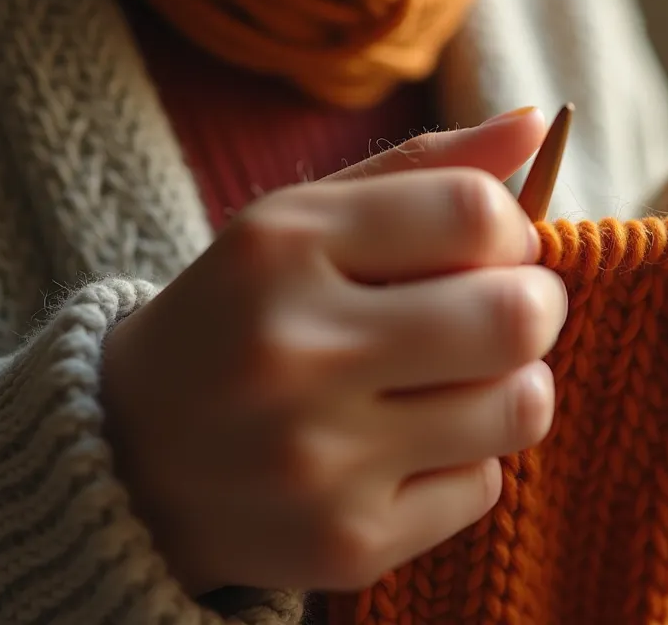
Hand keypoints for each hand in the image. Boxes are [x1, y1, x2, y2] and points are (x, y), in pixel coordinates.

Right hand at [99, 108, 567, 594]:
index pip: (476, 214)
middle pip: (517, 316)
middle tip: (506, 316)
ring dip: (514, 389)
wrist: (131, 459)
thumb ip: (420, 169)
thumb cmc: (243, 319)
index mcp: (282, 249)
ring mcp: (320, 458)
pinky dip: (466, 462)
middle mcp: (295, 352)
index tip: (493, 252)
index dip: (513, 232)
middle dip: (536, 308)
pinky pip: (483, 486)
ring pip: (519, 408)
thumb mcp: (303, 223)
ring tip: (463, 381)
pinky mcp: (347, 542)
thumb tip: (534, 125)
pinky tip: (408, 448)